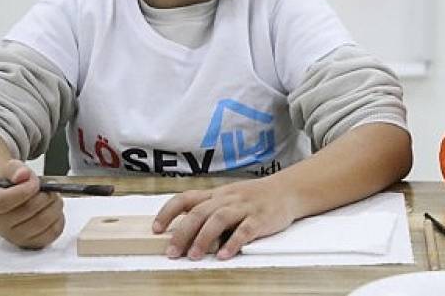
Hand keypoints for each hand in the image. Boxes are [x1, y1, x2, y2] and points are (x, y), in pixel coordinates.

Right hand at [0, 160, 64, 248]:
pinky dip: (59, 218)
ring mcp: (16, 237)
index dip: (23, 190)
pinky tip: (53, 209)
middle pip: (28, 210)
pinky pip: (53, 231)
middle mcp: (0, 224)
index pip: (3, 202)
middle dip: (45, 195)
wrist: (15, 201)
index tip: (35, 183)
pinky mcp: (33, 243)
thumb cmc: (12, 186)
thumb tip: (23, 175)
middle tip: (50, 188)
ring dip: (55, 205)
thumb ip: (15, 169)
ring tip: (53, 197)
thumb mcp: (10, 171)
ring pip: (43, 221)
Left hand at [153, 177, 297, 259]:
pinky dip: (234, 242)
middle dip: (182, 233)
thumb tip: (183, 231)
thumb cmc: (255, 197)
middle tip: (172, 252)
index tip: (156, 228)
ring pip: (219, 219)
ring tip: (194, 256)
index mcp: (216, 194)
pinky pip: (246, 230)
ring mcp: (245, 207)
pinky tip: (225, 255)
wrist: (288, 190)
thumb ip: (209, 210)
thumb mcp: (229, 197)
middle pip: (200, 212)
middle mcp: (228, 199)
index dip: (168, 212)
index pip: (186, 198)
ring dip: (204, 238)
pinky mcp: (261, 218)